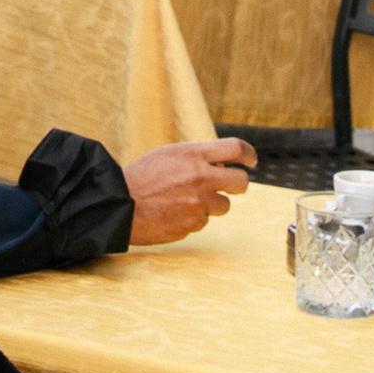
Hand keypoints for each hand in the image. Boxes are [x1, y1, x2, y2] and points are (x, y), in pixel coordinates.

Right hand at [124, 137, 254, 244]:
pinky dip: (194, 217)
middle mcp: (201, 177)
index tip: (252, 161)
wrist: (121, 204)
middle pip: (241, 182)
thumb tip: (223, 166)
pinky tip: (175, 212)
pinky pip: (204, 221)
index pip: (236, 148)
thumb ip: (198, 157)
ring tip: (186, 200)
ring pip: (224, 206)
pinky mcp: (194, 224)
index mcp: (194, 154)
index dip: (249, 154)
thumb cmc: (144, 176)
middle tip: (227, 186)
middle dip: (237, 184)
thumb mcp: (170, 154)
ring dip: (212, 204)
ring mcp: (199, 203)